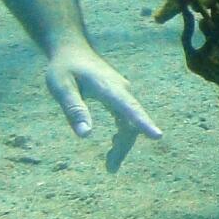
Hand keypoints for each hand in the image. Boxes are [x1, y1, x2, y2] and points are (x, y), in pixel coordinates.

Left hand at [42, 40, 160, 160]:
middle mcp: (122, 90)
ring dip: (123, 144)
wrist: (73, 49)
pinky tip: (113, 144)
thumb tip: (86, 135)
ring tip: (110, 165)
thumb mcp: (61, 86)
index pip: (130, 108)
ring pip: (130, 123)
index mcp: (109, 87)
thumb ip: (74, 109)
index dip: (144, 123)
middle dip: (124, 147)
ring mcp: (123, 93)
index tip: (157, 136)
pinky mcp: (120, 97)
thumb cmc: (65, 67)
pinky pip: (127, 118)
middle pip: (131, 122)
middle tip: (110, 168)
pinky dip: (122, 134)